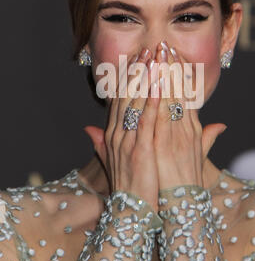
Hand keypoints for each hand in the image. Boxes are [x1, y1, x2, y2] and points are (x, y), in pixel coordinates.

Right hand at [84, 48, 160, 212]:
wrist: (132, 211)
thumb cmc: (129, 184)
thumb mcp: (111, 160)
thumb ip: (100, 142)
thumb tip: (87, 128)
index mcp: (112, 134)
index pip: (119, 98)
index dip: (129, 76)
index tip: (139, 58)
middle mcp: (117, 133)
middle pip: (127, 95)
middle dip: (139, 70)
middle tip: (151, 48)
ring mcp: (128, 140)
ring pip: (137, 102)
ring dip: (147, 78)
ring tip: (157, 57)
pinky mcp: (141, 150)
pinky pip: (147, 120)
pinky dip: (153, 101)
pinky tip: (160, 84)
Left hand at [153, 41, 226, 189]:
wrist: (182, 204)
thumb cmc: (186, 180)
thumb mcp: (198, 156)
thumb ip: (207, 138)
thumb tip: (221, 125)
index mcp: (192, 129)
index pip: (186, 95)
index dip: (180, 74)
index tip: (173, 55)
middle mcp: (185, 128)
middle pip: (178, 92)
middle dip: (170, 67)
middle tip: (164, 44)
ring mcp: (174, 135)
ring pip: (169, 99)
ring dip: (162, 75)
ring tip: (156, 53)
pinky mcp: (163, 145)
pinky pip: (159, 117)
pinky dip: (156, 98)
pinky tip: (152, 81)